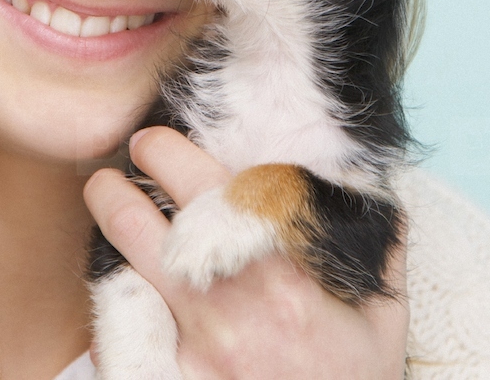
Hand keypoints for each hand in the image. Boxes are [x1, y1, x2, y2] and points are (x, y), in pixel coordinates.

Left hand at [83, 126, 408, 379]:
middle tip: (121, 165)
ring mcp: (189, 349)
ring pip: (117, 264)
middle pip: (138, 217)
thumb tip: (370, 180)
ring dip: (108, 224)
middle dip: (119, 180)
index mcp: (280, 272)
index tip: (154, 140)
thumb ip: (378, 241)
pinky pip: (119, 323)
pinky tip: (116, 270)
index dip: (163, 149)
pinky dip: (113, 289)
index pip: (201, 182)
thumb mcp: (382, 315)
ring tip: (107, 200)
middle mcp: (227, 305)